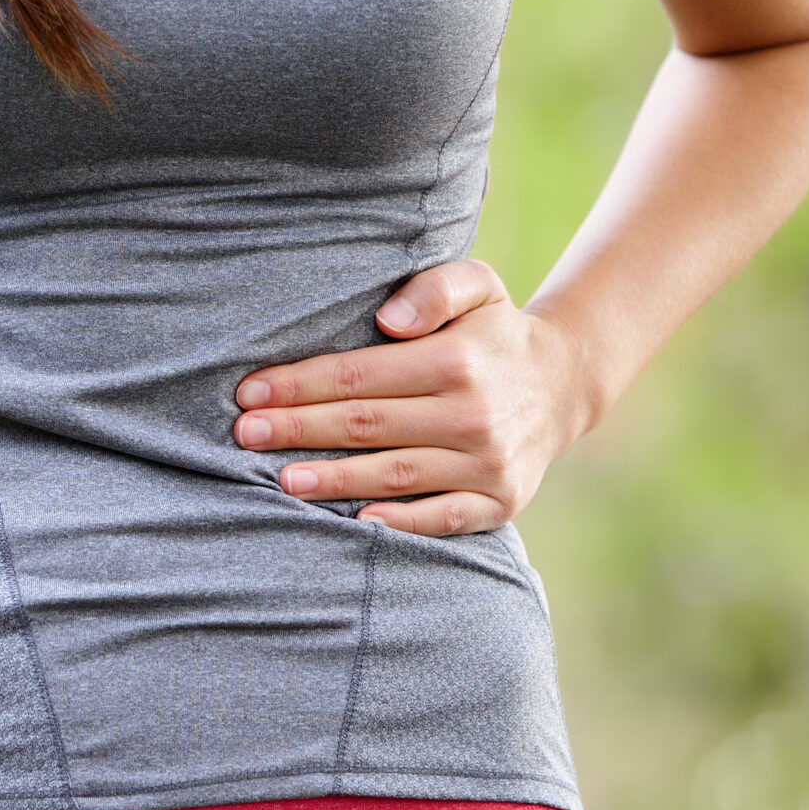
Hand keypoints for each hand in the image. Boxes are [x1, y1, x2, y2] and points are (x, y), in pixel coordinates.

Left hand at [231, 260, 597, 536]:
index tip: (250, 392)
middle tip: (246, 435)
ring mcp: (488, 462)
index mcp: (457, 359)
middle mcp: (474, 413)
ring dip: (334, 478)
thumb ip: (435, 289)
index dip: (300, 384)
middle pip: (366, 425)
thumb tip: (388, 319)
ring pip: (395, 473)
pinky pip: (443, 519)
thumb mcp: (477, 286)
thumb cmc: (493, 333)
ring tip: (281, 480)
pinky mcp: (501, 501)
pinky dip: (400, 523)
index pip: (359, 375)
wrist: (563, 384)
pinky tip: (355, 519)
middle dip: (299, 430)